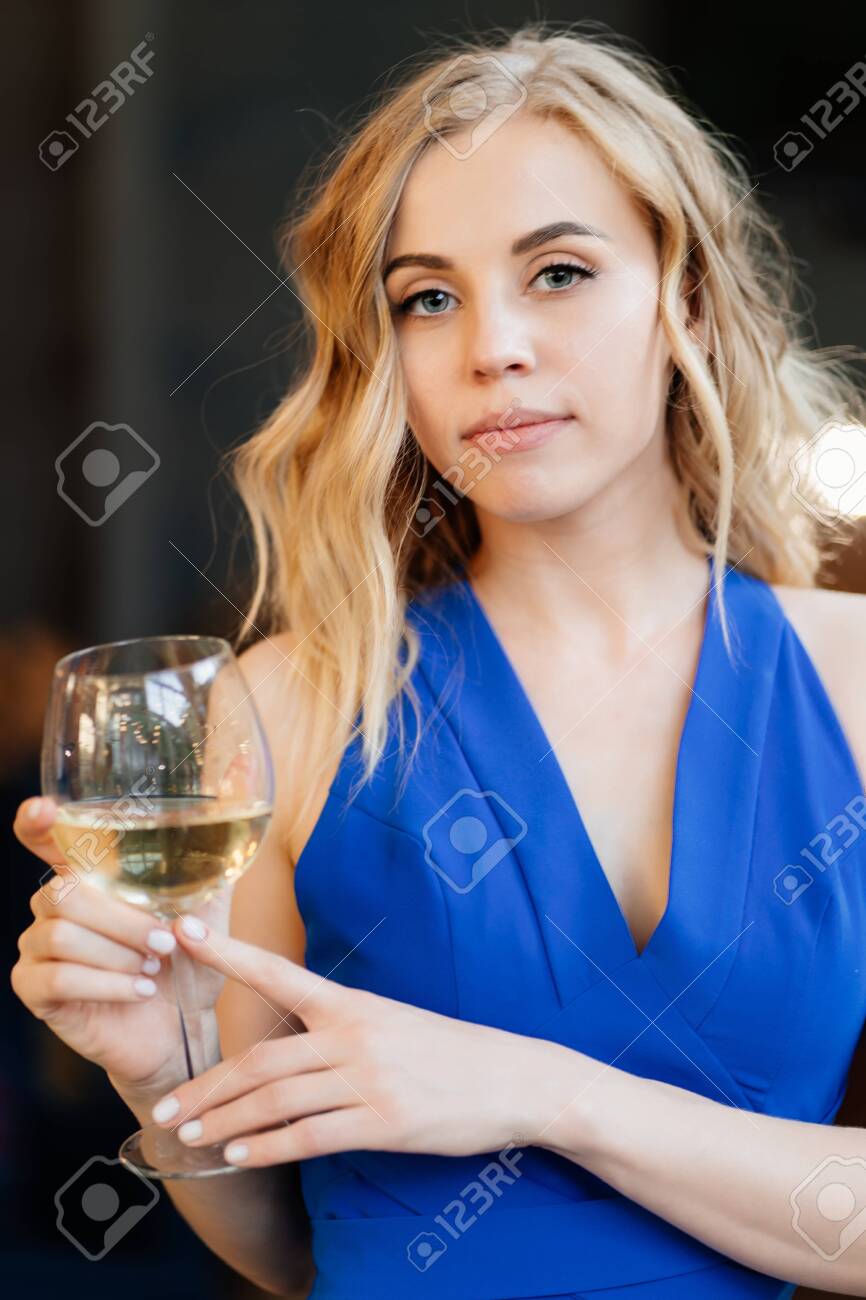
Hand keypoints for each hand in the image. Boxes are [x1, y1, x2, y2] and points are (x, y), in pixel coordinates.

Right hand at [10, 795, 230, 1095]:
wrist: (180, 1031)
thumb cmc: (188, 966)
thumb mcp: (209, 915)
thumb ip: (214, 873)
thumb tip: (239, 827)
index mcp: (89, 877)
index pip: (44, 836)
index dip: (36, 821)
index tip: (45, 810)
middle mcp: (53, 906)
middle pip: (65, 891)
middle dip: (123, 919)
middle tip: (165, 944)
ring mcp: (38, 947)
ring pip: (63, 934)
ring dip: (119, 954)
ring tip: (154, 970)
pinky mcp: (34, 989)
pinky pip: (59, 977)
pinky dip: (107, 984)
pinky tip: (140, 991)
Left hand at [149, 918, 557, 1167]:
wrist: (512, 1079)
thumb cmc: (447, 1052)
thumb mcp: (391, 1021)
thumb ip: (338, 1030)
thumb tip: (285, 1050)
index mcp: (353, 1004)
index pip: (277, 973)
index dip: (227, 952)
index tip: (184, 931)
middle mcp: (354, 1036)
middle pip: (261, 1060)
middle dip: (208, 1087)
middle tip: (168, 1106)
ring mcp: (368, 1080)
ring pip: (275, 1101)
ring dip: (225, 1123)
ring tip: (189, 1137)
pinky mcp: (383, 1123)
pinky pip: (310, 1137)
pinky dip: (268, 1148)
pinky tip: (240, 1156)